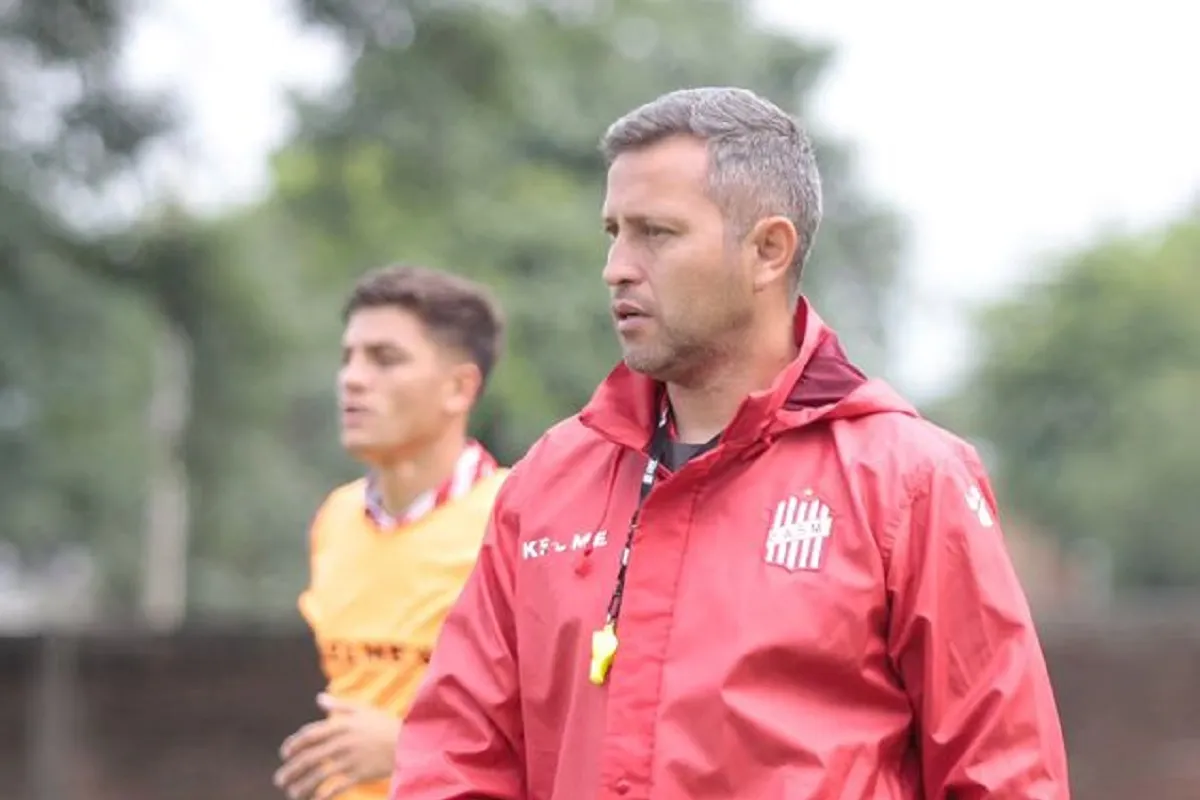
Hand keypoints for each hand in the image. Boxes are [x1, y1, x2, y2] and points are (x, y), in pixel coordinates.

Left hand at [274, 693, 399, 799]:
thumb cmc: (384, 725)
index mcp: (341, 725)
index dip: (294, 745)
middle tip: (280, 780)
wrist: (409, 742)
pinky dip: (324, 796)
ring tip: (293, 794)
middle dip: (291, 770)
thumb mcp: (363, 710)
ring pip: (319, 775)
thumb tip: (319, 699)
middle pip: (309, 758)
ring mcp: (350, 759)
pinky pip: (336, 788)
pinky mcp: (360, 774)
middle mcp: (342, 742)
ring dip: (302, 786)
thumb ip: (339, 705)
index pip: (309, 735)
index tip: (284, 754)